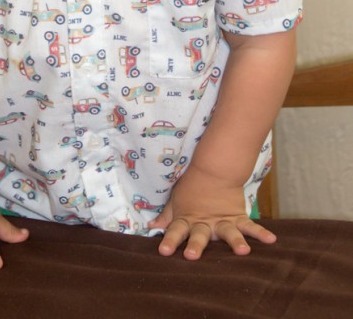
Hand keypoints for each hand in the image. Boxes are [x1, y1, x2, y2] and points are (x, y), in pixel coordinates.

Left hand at [148, 166, 275, 259]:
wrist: (214, 168)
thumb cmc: (192, 187)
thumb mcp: (176, 200)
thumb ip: (167, 216)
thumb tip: (151, 228)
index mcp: (187, 219)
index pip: (175, 231)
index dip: (169, 240)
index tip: (164, 251)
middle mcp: (205, 223)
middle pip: (199, 235)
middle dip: (196, 245)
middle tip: (192, 255)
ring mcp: (222, 221)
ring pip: (228, 232)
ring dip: (234, 241)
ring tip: (242, 251)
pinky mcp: (238, 217)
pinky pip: (250, 225)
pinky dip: (260, 232)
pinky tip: (271, 240)